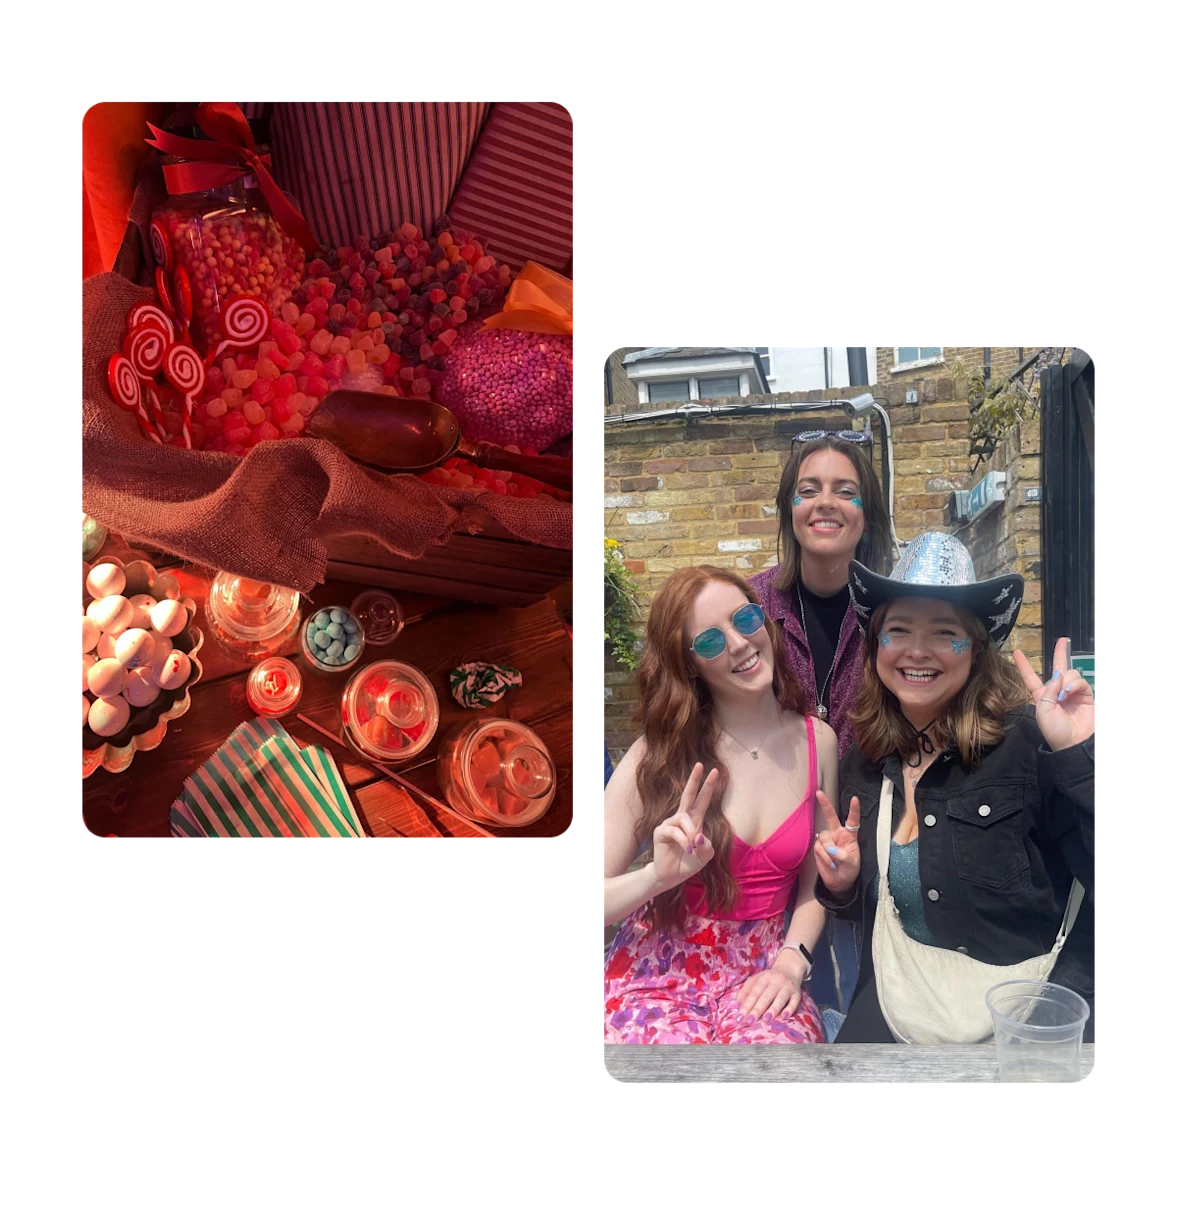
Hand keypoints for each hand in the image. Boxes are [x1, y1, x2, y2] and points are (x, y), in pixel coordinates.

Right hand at [651, 762, 717, 890]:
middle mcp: (682, 818)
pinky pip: (675, 831)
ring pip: (685, 819)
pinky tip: (686, 850)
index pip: (702, 799)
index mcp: (695, 820)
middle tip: (700, 765)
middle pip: (688, 794)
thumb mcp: (706, 855)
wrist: (672, 876)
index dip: (708, 786)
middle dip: (695, 779)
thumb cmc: (689, 862)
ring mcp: (670, 823)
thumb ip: (707, 845)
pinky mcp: (661, 831)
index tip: (714, 771)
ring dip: (692, 834)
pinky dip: (684, 841)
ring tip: (692, 849)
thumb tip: (698, 836)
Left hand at [735, 965, 802, 1021]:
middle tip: (749, 1021)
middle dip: (757, 1009)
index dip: (746, 1005)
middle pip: (765, 996)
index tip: (739, 1017)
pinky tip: (784, 1016)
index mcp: (763, 978)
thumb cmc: (769, 979)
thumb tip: (738, 1005)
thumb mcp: (756, 980)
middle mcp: (776, 981)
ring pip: (780, 998)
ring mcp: (787, 986)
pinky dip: (790, 1009)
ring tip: (766, 1019)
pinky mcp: (797, 993)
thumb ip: (746, 991)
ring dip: (773, 1009)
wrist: (789, 969)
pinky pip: (794, 1001)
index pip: (753, 993)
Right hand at [813, 790, 860, 895]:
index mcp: (850, 835)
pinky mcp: (818, 847)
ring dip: (829, 852)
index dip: (853, 810)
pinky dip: (825, 857)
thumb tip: (832, 849)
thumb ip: (844, 855)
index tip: (855, 799)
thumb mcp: (853, 864)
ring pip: (824, 838)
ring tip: (836, 863)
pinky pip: (819, 848)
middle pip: (830, 816)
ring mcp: (827, 840)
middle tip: (819, 793)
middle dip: (825, 804)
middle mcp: (837, 834)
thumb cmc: (850, 871)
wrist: (838, 882)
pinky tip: (830, 863)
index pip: (852, 820)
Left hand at [1013, 636, 1094, 751]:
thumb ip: (1048, 692)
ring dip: (1066, 680)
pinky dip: (1075, 683)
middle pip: (1057, 668)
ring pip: (1069, 673)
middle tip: (1062, 640)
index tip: (1017, 652)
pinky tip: (1070, 692)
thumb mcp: (1043, 712)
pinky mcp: (1086, 695)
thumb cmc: (1055, 731)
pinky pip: (1080, 681)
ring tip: (1064, 694)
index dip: (1024, 665)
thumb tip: (1058, 676)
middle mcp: (1057, 691)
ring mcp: (1072, 692)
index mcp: (1042, 696)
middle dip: (1060, 653)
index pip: (1031, 678)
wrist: (1075, 743)